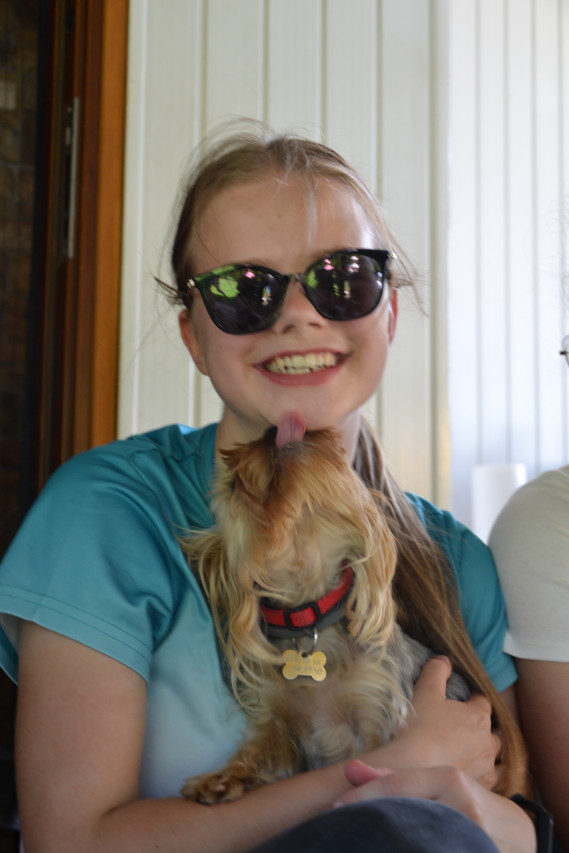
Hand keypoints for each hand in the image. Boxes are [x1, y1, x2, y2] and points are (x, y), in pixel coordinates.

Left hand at [336, 761, 535, 852]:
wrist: (521, 834)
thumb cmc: (471, 804)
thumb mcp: (439, 785)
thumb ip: (396, 779)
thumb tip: (350, 769)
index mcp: (451, 780)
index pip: (398, 785)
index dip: (364, 797)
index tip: (335, 808)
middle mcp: (463, 807)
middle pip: (405, 815)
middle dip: (373, 822)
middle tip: (343, 830)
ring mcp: (475, 837)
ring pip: (418, 840)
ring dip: (392, 840)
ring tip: (366, 841)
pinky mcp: (481, 851)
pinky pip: (441, 849)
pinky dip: (417, 848)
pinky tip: (402, 847)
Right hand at [376, 657, 500, 788]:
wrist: (411, 768)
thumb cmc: (418, 727)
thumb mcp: (425, 691)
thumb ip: (436, 670)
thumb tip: (445, 659)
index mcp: (478, 715)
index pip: (483, 701)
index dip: (472, 699)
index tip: (461, 701)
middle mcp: (488, 740)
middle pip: (493, 731)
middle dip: (483, 728)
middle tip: (464, 729)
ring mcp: (486, 766)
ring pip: (496, 758)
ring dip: (487, 753)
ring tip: (471, 754)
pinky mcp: (480, 786)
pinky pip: (491, 780)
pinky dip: (485, 775)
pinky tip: (471, 775)